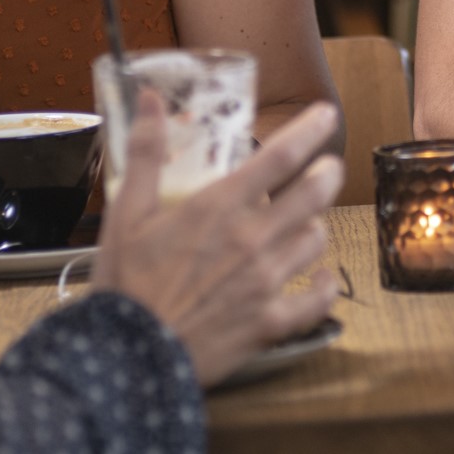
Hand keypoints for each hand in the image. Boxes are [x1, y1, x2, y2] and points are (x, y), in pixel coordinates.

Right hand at [91, 95, 343, 387]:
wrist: (126, 354)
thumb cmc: (126, 282)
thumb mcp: (127, 211)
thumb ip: (146, 152)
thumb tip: (150, 99)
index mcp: (221, 206)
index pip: (281, 156)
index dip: (310, 130)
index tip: (326, 114)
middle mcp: (253, 238)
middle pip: (314, 193)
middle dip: (327, 174)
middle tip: (326, 168)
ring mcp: (266, 281)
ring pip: (316, 240)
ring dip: (315, 225)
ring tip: (305, 221)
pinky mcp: (270, 321)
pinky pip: (318, 300)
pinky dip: (325, 287)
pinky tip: (322, 279)